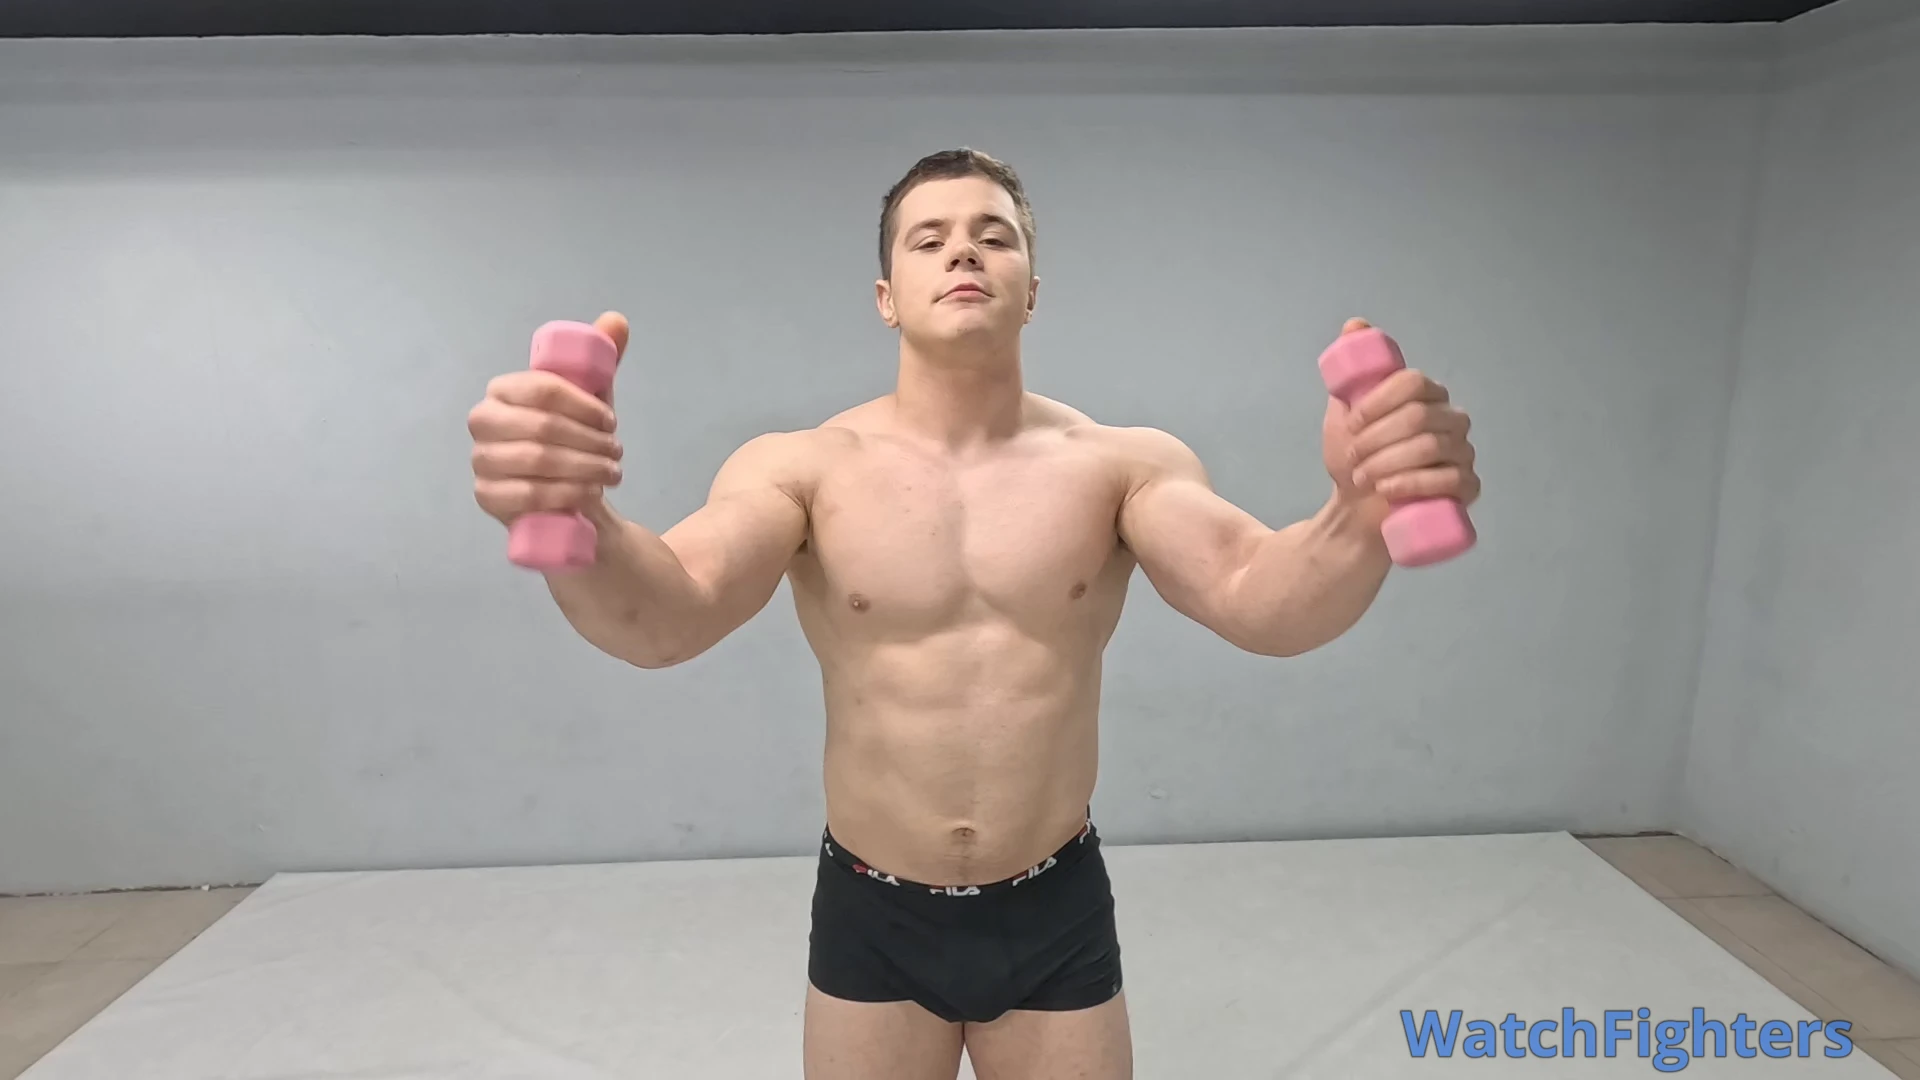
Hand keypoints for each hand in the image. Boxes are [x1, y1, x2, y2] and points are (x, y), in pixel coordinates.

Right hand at [469, 311, 628, 524]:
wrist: (566, 495)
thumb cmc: (574, 439)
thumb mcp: (590, 399)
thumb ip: (602, 358)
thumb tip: (617, 320)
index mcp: (504, 389)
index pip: (544, 389)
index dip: (585, 406)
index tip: (611, 422)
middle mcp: (483, 420)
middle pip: (543, 426)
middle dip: (590, 441)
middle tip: (616, 452)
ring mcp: (481, 460)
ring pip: (539, 461)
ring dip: (585, 467)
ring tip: (611, 472)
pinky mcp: (486, 495)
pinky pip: (529, 494)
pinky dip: (566, 493)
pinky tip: (589, 493)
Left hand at [1321, 318, 1478, 512]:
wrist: (1356, 508)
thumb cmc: (1355, 459)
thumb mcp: (1344, 412)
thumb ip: (1350, 371)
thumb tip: (1355, 324)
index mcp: (1425, 396)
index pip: (1412, 382)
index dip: (1378, 402)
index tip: (1351, 424)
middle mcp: (1451, 418)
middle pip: (1418, 416)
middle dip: (1377, 439)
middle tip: (1353, 458)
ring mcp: (1463, 452)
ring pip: (1430, 447)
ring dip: (1387, 463)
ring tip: (1362, 478)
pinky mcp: (1468, 486)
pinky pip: (1450, 480)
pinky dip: (1412, 484)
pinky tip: (1388, 490)